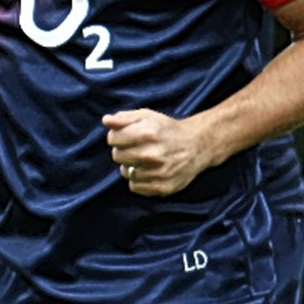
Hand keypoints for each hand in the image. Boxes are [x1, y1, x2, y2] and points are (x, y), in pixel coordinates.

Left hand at [103, 108, 219, 195]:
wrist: (198, 146)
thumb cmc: (167, 130)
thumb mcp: (147, 116)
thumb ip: (124, 118)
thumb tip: (106, 120)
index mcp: (148, 133)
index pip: (113, 139)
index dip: (117, 137)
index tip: (126, 137)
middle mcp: (152, 154)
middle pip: (117, 156)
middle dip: (123, 151)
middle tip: (136, 148)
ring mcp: (158, 173)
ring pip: (126, 172)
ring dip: (131, 166)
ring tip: (144, 160)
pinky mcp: (162, 187)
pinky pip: (135, 187)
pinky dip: (138, 180)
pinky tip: (149, 171)